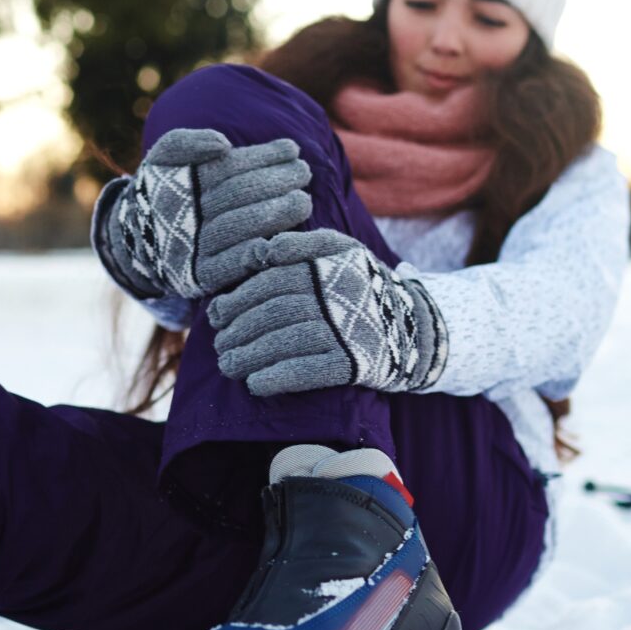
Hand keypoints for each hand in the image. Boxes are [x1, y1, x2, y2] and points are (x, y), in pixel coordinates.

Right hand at [95, 129, 312, 299]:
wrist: (141, 239)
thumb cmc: (165, 188)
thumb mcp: (166, 156)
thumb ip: (187, 143)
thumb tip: (223, 145)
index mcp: (179, 184)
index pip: (227, 168)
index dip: (262, 156)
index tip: (292, 148)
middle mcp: (183, 217)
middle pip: (235, 196)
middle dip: (274, 182)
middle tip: (304, 173)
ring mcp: (192, 249)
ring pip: (237, 229)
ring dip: (275, 215)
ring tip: (304, 201)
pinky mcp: (202, 278)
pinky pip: (233, 266)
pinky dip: (258, 253)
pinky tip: (285, 239)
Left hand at [207, 229, 447, 396]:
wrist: (414, 328)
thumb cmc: (364, 287)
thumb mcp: (341, 251)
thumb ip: (303, 245)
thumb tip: (262, 252)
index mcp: (329, 264)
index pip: (271, 280)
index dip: (238, 299)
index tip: (216, 315)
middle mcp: (337, 294)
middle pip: (273, 312)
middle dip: (238, 330)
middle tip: (219, 345)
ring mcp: (345, 330)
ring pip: (284, 341)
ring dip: (249, 356)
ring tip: (229, 366)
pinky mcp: (352, 363)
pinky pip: (306, 372)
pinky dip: (276, 378)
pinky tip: (255, 385)